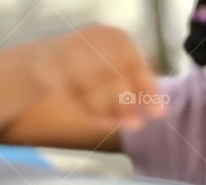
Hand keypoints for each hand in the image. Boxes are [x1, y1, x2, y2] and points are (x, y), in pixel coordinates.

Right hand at [25, 25, 164, 131]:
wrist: (42, 63)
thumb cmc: (93, 71)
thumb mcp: (118, 72)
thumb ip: (139, 87)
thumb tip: (163, 112)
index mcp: (110, 36)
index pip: (131, 59)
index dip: (147, 85)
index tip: (159, 113)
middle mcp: (87, 40)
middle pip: (111, 70)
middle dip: (128, 101)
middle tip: (139, 125)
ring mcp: (63, 52)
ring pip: (89, 83)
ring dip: (109, 109)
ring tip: (125, 125)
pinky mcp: (44, 71)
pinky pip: (68, 93)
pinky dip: (90, 111)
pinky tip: (105, 123)